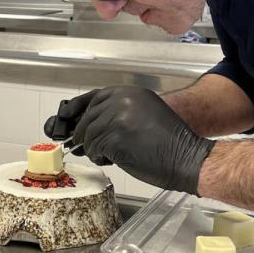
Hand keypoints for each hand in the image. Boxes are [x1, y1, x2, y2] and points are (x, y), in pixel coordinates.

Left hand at [64, 86, 214, 193]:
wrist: (186, 157)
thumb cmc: (169, 143)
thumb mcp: (145, 115)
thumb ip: (118, 113)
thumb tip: (88, 125)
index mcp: (130, 93)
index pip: (95, 96)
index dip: (78, 108)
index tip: (67, 117)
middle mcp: (122, 100)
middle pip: (87, 116)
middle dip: (82, 134)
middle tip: (82, 146)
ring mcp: (117, 117)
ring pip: (88, 134)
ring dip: (93, 148)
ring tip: (108, 155)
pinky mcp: (113, 136)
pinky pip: (93, 148)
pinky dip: (98, 157)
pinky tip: (112, 160)